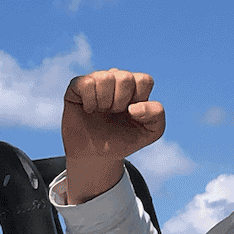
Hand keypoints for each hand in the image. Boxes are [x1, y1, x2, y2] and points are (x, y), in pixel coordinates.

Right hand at [61, 68, 164, 203]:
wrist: (95, 156)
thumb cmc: (122, 141)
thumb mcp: (150, 132)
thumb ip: (157, 114)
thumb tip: (134, 106)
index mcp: (135, 87)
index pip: (144, 80)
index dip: (138, 99)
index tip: (131, 114)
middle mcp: (116, 80)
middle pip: (125, 78)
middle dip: (120, 102)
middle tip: (113, 113)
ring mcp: (97, 81)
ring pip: (105, 77)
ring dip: (104, 101)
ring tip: (101, 111)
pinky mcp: (77, 87)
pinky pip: (86, 83)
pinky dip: (89, 100)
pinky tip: (88, 109)